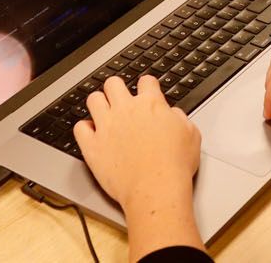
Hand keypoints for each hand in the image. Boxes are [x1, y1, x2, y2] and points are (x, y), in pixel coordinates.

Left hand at [74, 76, 203, 254]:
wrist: (156, 189)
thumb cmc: (175, 166)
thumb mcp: (191, 135)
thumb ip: (179, 118)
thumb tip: (172, 115)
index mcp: (151, 104)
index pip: (145, 81)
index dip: (147, 86)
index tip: (146, 92)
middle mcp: (125, 110)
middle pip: (113, 83)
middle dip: (117, 89)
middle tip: (120, 99)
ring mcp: (106, 127)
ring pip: (93, 100)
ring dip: (98, 104)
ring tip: (103, 113)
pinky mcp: (92, 146)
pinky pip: (79, 128)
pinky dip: (84, 129)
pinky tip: (91, 133)